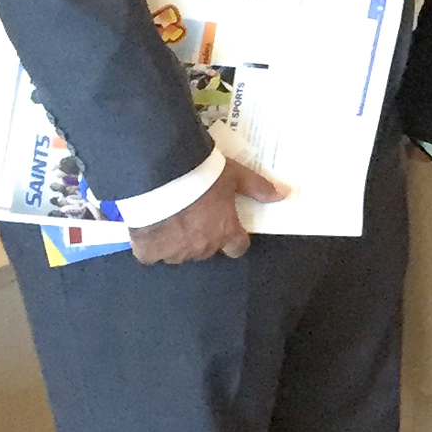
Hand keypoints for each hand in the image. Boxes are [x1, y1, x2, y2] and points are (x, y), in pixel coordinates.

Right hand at [129, 157, 284, 263]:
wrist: (159, 176)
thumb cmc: (202, 176)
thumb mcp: (234, 176)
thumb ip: (258, 187)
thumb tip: (285, 194)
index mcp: (225, 233)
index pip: (237, 248)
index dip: (233, 239)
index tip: (228, 229)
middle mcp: (202, 248)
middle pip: (207, 249)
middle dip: (202, 236)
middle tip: (193, 215)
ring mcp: (174, 251)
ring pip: (179, 253)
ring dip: (176, 241)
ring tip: (168, 219)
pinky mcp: (148, 250)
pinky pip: (150, 255)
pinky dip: (149, 246)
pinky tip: (147, 230)